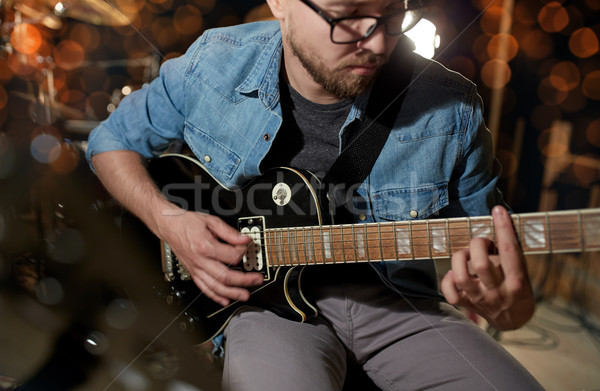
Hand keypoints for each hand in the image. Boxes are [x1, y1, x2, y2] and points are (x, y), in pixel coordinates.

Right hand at [157, 210, 263, 306]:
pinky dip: (215, 297)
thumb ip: (229, 232)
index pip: (231, 256)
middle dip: (244, 280)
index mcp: (206, 246)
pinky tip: (225, 300)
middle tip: (257, 280)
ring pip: (215, 287)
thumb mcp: (211, 221)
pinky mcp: (193, 272)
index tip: (248, 248)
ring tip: (245, 295)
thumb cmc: (187, 223)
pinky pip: (204, 288)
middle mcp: (200, 261)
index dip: (243, 253)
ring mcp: (196, 269)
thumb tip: (244, 239)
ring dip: (232, 293)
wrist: (169, 226)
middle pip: (225, 276)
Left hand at [440, 206, 534, 330]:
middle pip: (480, 264)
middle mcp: (498, 292)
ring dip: (459, 258)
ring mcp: (480, 299)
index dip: (503, 229)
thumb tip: (499, 221)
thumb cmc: (518, 287)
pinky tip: (454, 273)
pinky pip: (450, 293)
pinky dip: (447, 280)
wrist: (514, 320)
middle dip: (478, 244)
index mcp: (517, 282)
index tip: (498, 212)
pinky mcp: (467, 304)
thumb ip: (510, 253)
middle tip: (482, 242)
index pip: (510, 252)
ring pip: (460, 277)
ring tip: (466, 254)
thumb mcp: (523, 271)